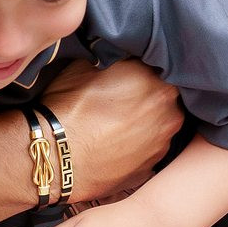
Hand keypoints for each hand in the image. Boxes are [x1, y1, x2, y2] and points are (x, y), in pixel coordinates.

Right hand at [40, 60, 182, 201]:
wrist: (56, 157)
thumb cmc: (70, 107)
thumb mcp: (90, 65)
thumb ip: (118, 59)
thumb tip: (122, 58)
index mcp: (161, 83)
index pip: (160, 68)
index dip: (142, 70)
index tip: (126, 75)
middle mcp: (171, 114)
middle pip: (164, 98)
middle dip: (147, 96)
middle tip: (120, 99)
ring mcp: (163, 145)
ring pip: (158, 124)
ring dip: (144, 122)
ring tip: (115, 125)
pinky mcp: (150, 168)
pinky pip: (148, 149)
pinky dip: (136, 144)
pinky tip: (114, 143)